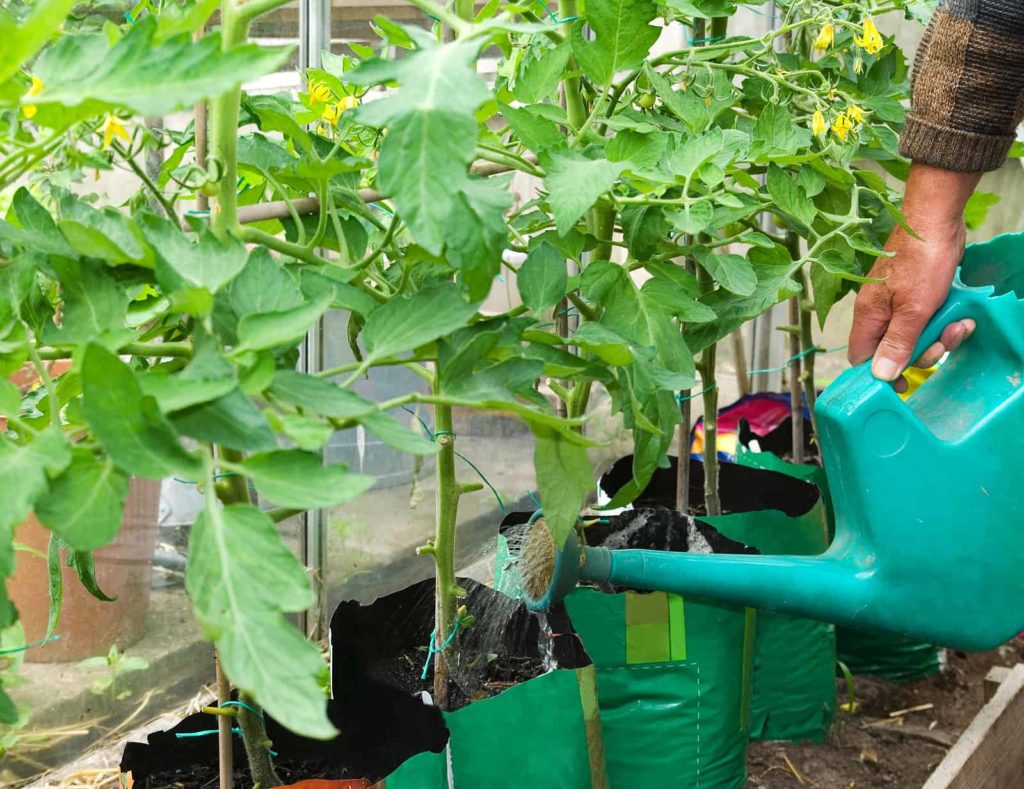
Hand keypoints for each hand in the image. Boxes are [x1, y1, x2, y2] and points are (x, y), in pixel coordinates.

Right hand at [847, 163, 980, 388]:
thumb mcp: (914, 308)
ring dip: (940, 336)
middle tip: (943, 341)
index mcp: (869, 317)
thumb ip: (897, 344)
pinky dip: (943, 321)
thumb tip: (879, 376)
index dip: (880, 375)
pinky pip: (927, 321)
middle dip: (923, 352)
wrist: (936, 218)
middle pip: (894, 351)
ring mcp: (898, 303)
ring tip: (958, 323)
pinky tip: (959, 314)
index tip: (903, 385)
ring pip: (915, 337)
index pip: (861, 358)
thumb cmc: (922, 259)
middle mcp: (879, 313)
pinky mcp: (916, 295)